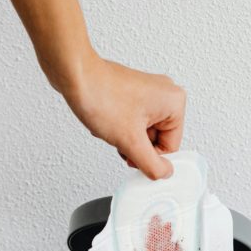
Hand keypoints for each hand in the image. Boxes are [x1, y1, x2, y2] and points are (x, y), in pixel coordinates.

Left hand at [62, 54, 185, 179]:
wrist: (75, 77)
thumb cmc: (101, 96)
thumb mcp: (130, 141)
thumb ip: (152, 165)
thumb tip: (164, 173)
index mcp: (174, 102)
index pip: (170, 148)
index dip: (149, 156)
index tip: (132, 153)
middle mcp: (165, 94)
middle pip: (157, 140)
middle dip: (135, 145)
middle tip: (120, 137)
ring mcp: (149, 92)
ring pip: (143, 133)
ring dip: (126, 138)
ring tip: (113, 126)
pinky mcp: (134, 93)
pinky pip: (132, 123)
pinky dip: (120, 128)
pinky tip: (108, 121)